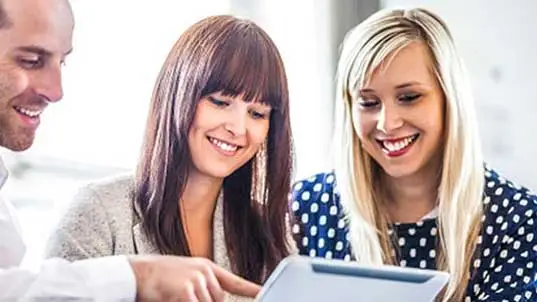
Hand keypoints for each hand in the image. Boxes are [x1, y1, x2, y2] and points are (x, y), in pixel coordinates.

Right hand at [128, 255, 260, 300]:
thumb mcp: (184, 279)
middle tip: (183, 296)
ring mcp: (197, 280)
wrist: (135, 274)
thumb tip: (215, 298)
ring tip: (174, 295)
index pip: (234, 281)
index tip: (264, 292)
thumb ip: (201, 288)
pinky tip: (174, 298)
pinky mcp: (187, 290)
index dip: (252, 289)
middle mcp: (205, 271)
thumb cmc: (156, 279)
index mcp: (205, 268)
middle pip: (219, 301)